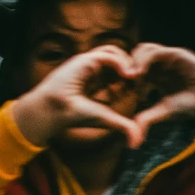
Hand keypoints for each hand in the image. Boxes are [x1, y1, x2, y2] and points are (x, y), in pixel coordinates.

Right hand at [8, 45, 144, 151]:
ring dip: (127, 61)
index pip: (118, 69)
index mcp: (96, 80)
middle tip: (138, 79)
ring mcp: (88, 62)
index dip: (130, 75)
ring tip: (133, 76)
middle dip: (131, 65)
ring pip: (113, 51)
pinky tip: (127, 74)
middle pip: (117, 56)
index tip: (137, 87)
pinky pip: (108, 55)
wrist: (55, 111)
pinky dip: (121, 62)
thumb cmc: (75, 115)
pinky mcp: (84, 60)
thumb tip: (137, 143)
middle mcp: (92, 69)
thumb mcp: (106, 119)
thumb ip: (122, 127)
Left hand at [131, 43, 194, 133]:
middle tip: (123, 82)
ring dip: (133, 61)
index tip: (119, 90)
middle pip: (134, 56)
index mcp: (155, 76)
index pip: (132, 68)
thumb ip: (147, 119)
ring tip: (131, 77)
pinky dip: (143, 60)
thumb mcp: (163, 112)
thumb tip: (131, 142)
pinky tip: (140, 73)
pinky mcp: (176, 54)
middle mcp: (160, 65)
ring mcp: (168, 58)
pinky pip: (155, 52)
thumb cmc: (191, 107)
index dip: (124, 77)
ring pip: (142, 50)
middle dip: (126, 66)